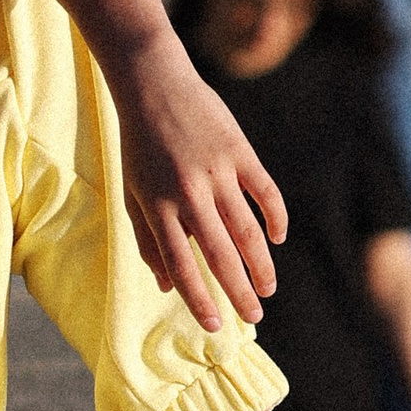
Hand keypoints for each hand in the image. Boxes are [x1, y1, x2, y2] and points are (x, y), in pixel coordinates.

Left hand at [108, 34, 284, 331]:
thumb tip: (168, 285)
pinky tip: (277, 239)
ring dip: (262, 265)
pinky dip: (276, 218)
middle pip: (220, 255)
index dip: (200, 299)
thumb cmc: (139, 145)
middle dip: (239, 292)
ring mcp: (217, 172)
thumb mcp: (133, 192)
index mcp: (158, 206)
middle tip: (254, 317)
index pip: (182, 265)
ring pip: (248, 231)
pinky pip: (265, 193)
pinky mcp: (240, 152)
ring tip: (268, 289)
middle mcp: (188, 193)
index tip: (216, 325)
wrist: (154, 84)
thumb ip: (149, 240)